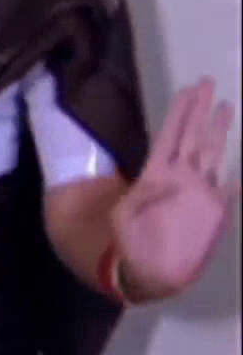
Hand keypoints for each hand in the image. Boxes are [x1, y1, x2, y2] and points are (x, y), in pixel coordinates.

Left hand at [112, 78, 237, 298]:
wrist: (149, 271)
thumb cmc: (130, 244)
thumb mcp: (124, 219)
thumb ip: (139, 201)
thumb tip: (158, 185)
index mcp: (157, 175)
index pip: (170, 136)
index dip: (179, 113)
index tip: (187, 89)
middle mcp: (181, 177)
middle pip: (193, 136)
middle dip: (199, 110)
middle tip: (207, 82)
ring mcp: (200, 191)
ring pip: (213, 153)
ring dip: (219, 130)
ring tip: (226, 105)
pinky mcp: (216, 209)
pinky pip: (233, 187)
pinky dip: (240, 176)